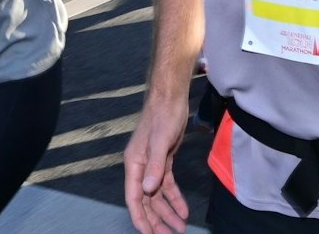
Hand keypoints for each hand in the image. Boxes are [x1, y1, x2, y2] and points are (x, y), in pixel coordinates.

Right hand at [124, 96, 191, 233]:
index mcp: (134, 164)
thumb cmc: (163, 117)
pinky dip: (175, 199)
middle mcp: (140, 168)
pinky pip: (167, 186)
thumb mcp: (160, 141)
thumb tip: (148, 191)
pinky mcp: (164, 161)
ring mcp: (152, 165)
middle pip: (146, 201)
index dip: (140, 218)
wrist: (171, 98)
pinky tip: (184, 210)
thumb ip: (155, 166)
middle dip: (157, 220)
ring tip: (180, 228)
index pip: (134, 198)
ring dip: (167, 212)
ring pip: (157, 196)